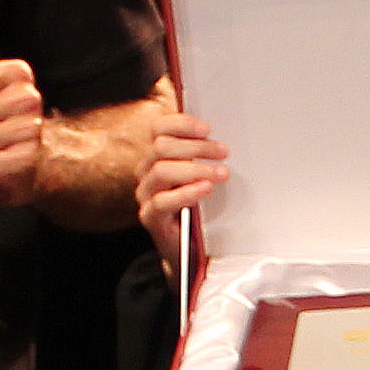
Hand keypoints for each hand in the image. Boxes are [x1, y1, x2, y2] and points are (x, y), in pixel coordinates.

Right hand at [135, 94, 229, 232]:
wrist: (188, 246)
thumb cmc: (197, 207)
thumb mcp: (201, 176)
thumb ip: (204, 157)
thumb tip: (222, 139)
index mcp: (156, 156)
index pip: (158, 129)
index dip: (181, 124)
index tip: (207, 128)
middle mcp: (146, 172)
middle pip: (161, 147)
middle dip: (196, 146)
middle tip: (223, 152)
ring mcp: (146, 195)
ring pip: (161, 171)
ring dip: (195, 169)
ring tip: (221, 173)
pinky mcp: (149, 217)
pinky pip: (162, 201)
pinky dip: (186, 192)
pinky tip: (205, 189)